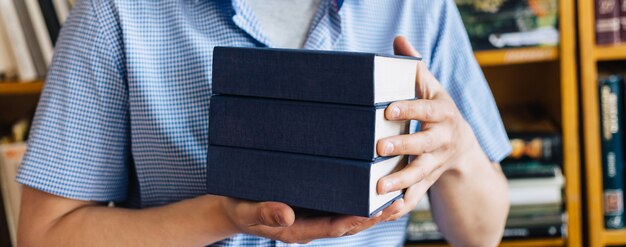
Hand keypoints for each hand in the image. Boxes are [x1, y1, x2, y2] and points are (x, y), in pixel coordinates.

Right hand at [218, 196, 404, 243]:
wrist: (232, 208)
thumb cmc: (239, 207)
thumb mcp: (246, 210)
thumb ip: (264, 213)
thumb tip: (287, 215)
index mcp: (298, 229)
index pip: (334, 227)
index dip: (357, 219)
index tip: (375, 209)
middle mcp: (311, 225)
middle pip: (349, 224)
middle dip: (374, 215)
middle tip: (399, 200)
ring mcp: (314, 216)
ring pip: (349, 216)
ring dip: (373, 208)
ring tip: (397, 193)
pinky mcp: (314, 206)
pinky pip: (341, 205)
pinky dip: (359, 199)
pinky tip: (373, 186)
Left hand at [376, 36, 483, 220]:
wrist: (461, 145)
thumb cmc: (437, 110)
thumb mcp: (430, 87)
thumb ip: (414, 67)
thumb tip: (399, 40)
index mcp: (442, 114)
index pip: (426, 110)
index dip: (410, 109)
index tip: (388, 109)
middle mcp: (442, 140)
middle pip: (425, 144)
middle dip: (404, 147)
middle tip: (379, 148)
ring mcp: (436, 163)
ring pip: (421, 173)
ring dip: (401, 181)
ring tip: (379, 187)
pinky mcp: (429, 180)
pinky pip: (418, 195)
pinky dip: (403, 204)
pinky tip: (385, 210)